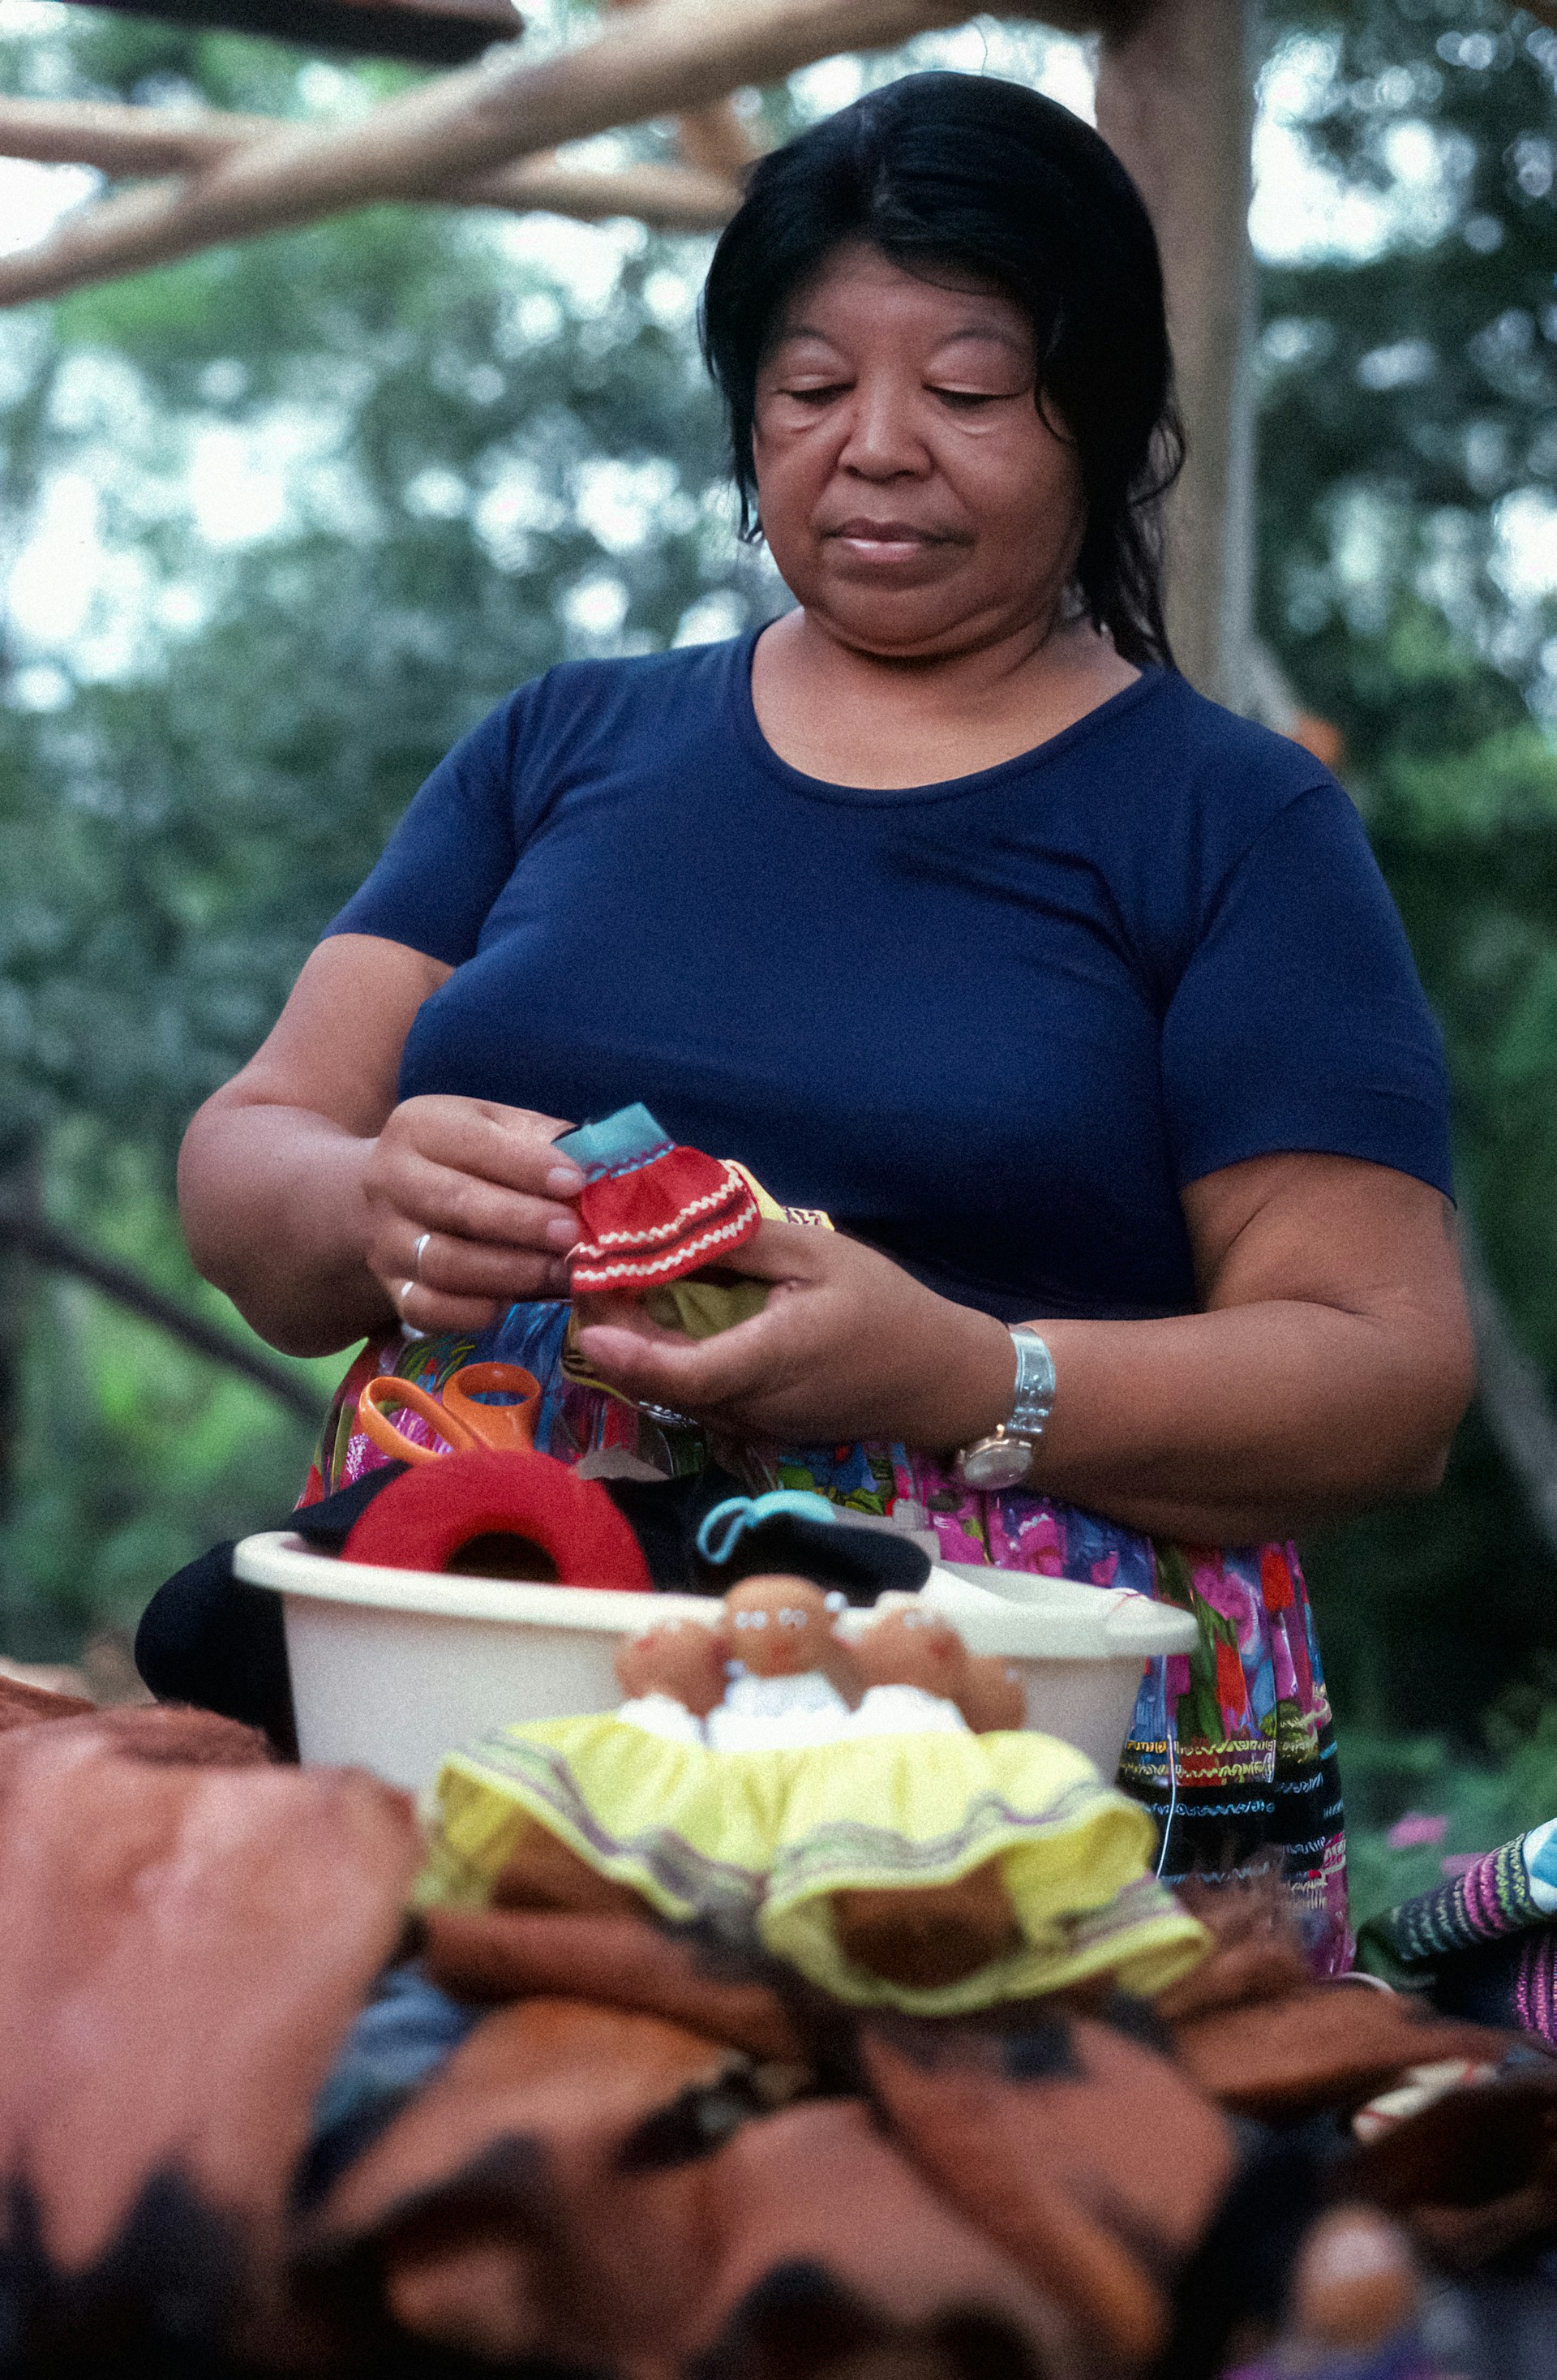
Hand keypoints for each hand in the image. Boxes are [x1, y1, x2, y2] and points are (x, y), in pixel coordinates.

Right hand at [361, 1095, 583, 1333]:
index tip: (576, 1182)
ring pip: (443, 1263)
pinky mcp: (391, 1288)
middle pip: (455, 1204)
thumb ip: (542, 1140)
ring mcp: (385, 1239)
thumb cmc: (467, 1157)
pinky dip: (474, 1311)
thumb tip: (603, 1165)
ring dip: (511, 1272)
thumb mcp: (497, 1129)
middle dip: (521, 1222)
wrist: (394, 1194)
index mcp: (419, 1127)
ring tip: (561, 1273)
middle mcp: (390, 1180)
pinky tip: (513, 1303)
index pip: (474, 1143)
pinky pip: (428, 1310)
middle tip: (572, 1235)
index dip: (527, 1166)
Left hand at [573, 1222, 1015, 1447]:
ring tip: (614, 1283)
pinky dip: (666, 1359)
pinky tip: (660, 1314)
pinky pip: (694, 1395)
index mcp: (772, 1358)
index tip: (587, 1311)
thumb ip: (742, 1243)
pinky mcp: (752, 1429)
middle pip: (659, 1382)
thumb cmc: (885, 1307)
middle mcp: (750, 1406)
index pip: (682, 1372)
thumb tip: (669, 1221)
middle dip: (614, 1329)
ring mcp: (749, 1426)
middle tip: (587, 1268)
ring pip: (671, 1392)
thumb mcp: (819, 1254)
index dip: (626, 1350)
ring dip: (636, 1344)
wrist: (936, 1379)